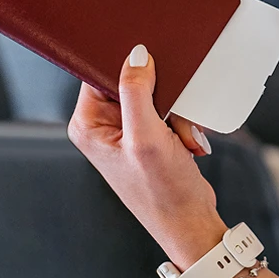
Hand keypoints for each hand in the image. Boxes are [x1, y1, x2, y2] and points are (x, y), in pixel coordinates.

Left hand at [68, 44, 226, 268]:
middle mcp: (104, 126)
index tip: (154, 74)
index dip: (128, 68)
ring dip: (178, 113)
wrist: (189, 222)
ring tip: (181, 138)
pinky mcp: (150, 136)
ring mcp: (128, 131)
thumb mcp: (147, 137)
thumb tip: (136, 55)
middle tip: (173, 120)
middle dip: (163, 97)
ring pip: (158, 96)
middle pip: (133, 82)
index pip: (101, 73)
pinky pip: (170, 111)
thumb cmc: (162, 192)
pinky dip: (184, 124)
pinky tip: (187, 144)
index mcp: (88, 124)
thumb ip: (137, 92)